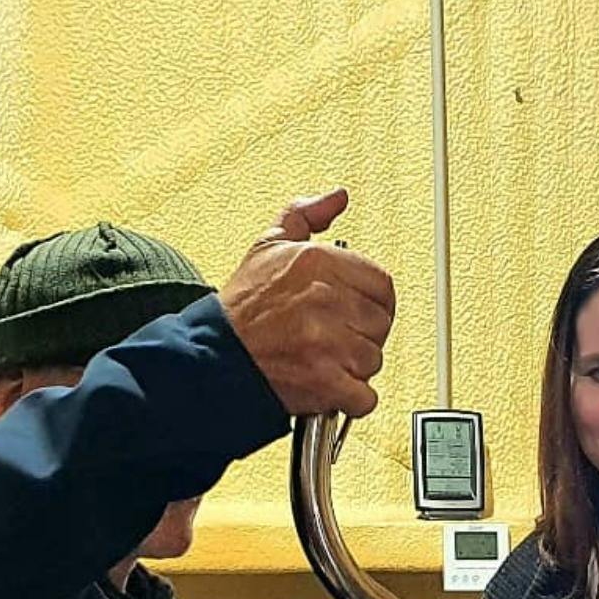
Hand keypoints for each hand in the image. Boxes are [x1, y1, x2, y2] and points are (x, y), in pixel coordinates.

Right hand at [219, 190, 395, 418]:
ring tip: (325, 360)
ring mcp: (328, 344)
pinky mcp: (325, 382)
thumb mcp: (268, 245)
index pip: (382, 284)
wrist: (215, 356)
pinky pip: (365, 398)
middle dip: (361, 335)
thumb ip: (305, 215)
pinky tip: (331, 388)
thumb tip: (336, 198)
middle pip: (380, 324)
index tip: (359, 312)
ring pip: (373, 360)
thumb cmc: (242, 308)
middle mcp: (327, 301)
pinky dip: (352, 400)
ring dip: (354, 368)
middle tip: (336, 339)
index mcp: (320, 263)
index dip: (374, 302)